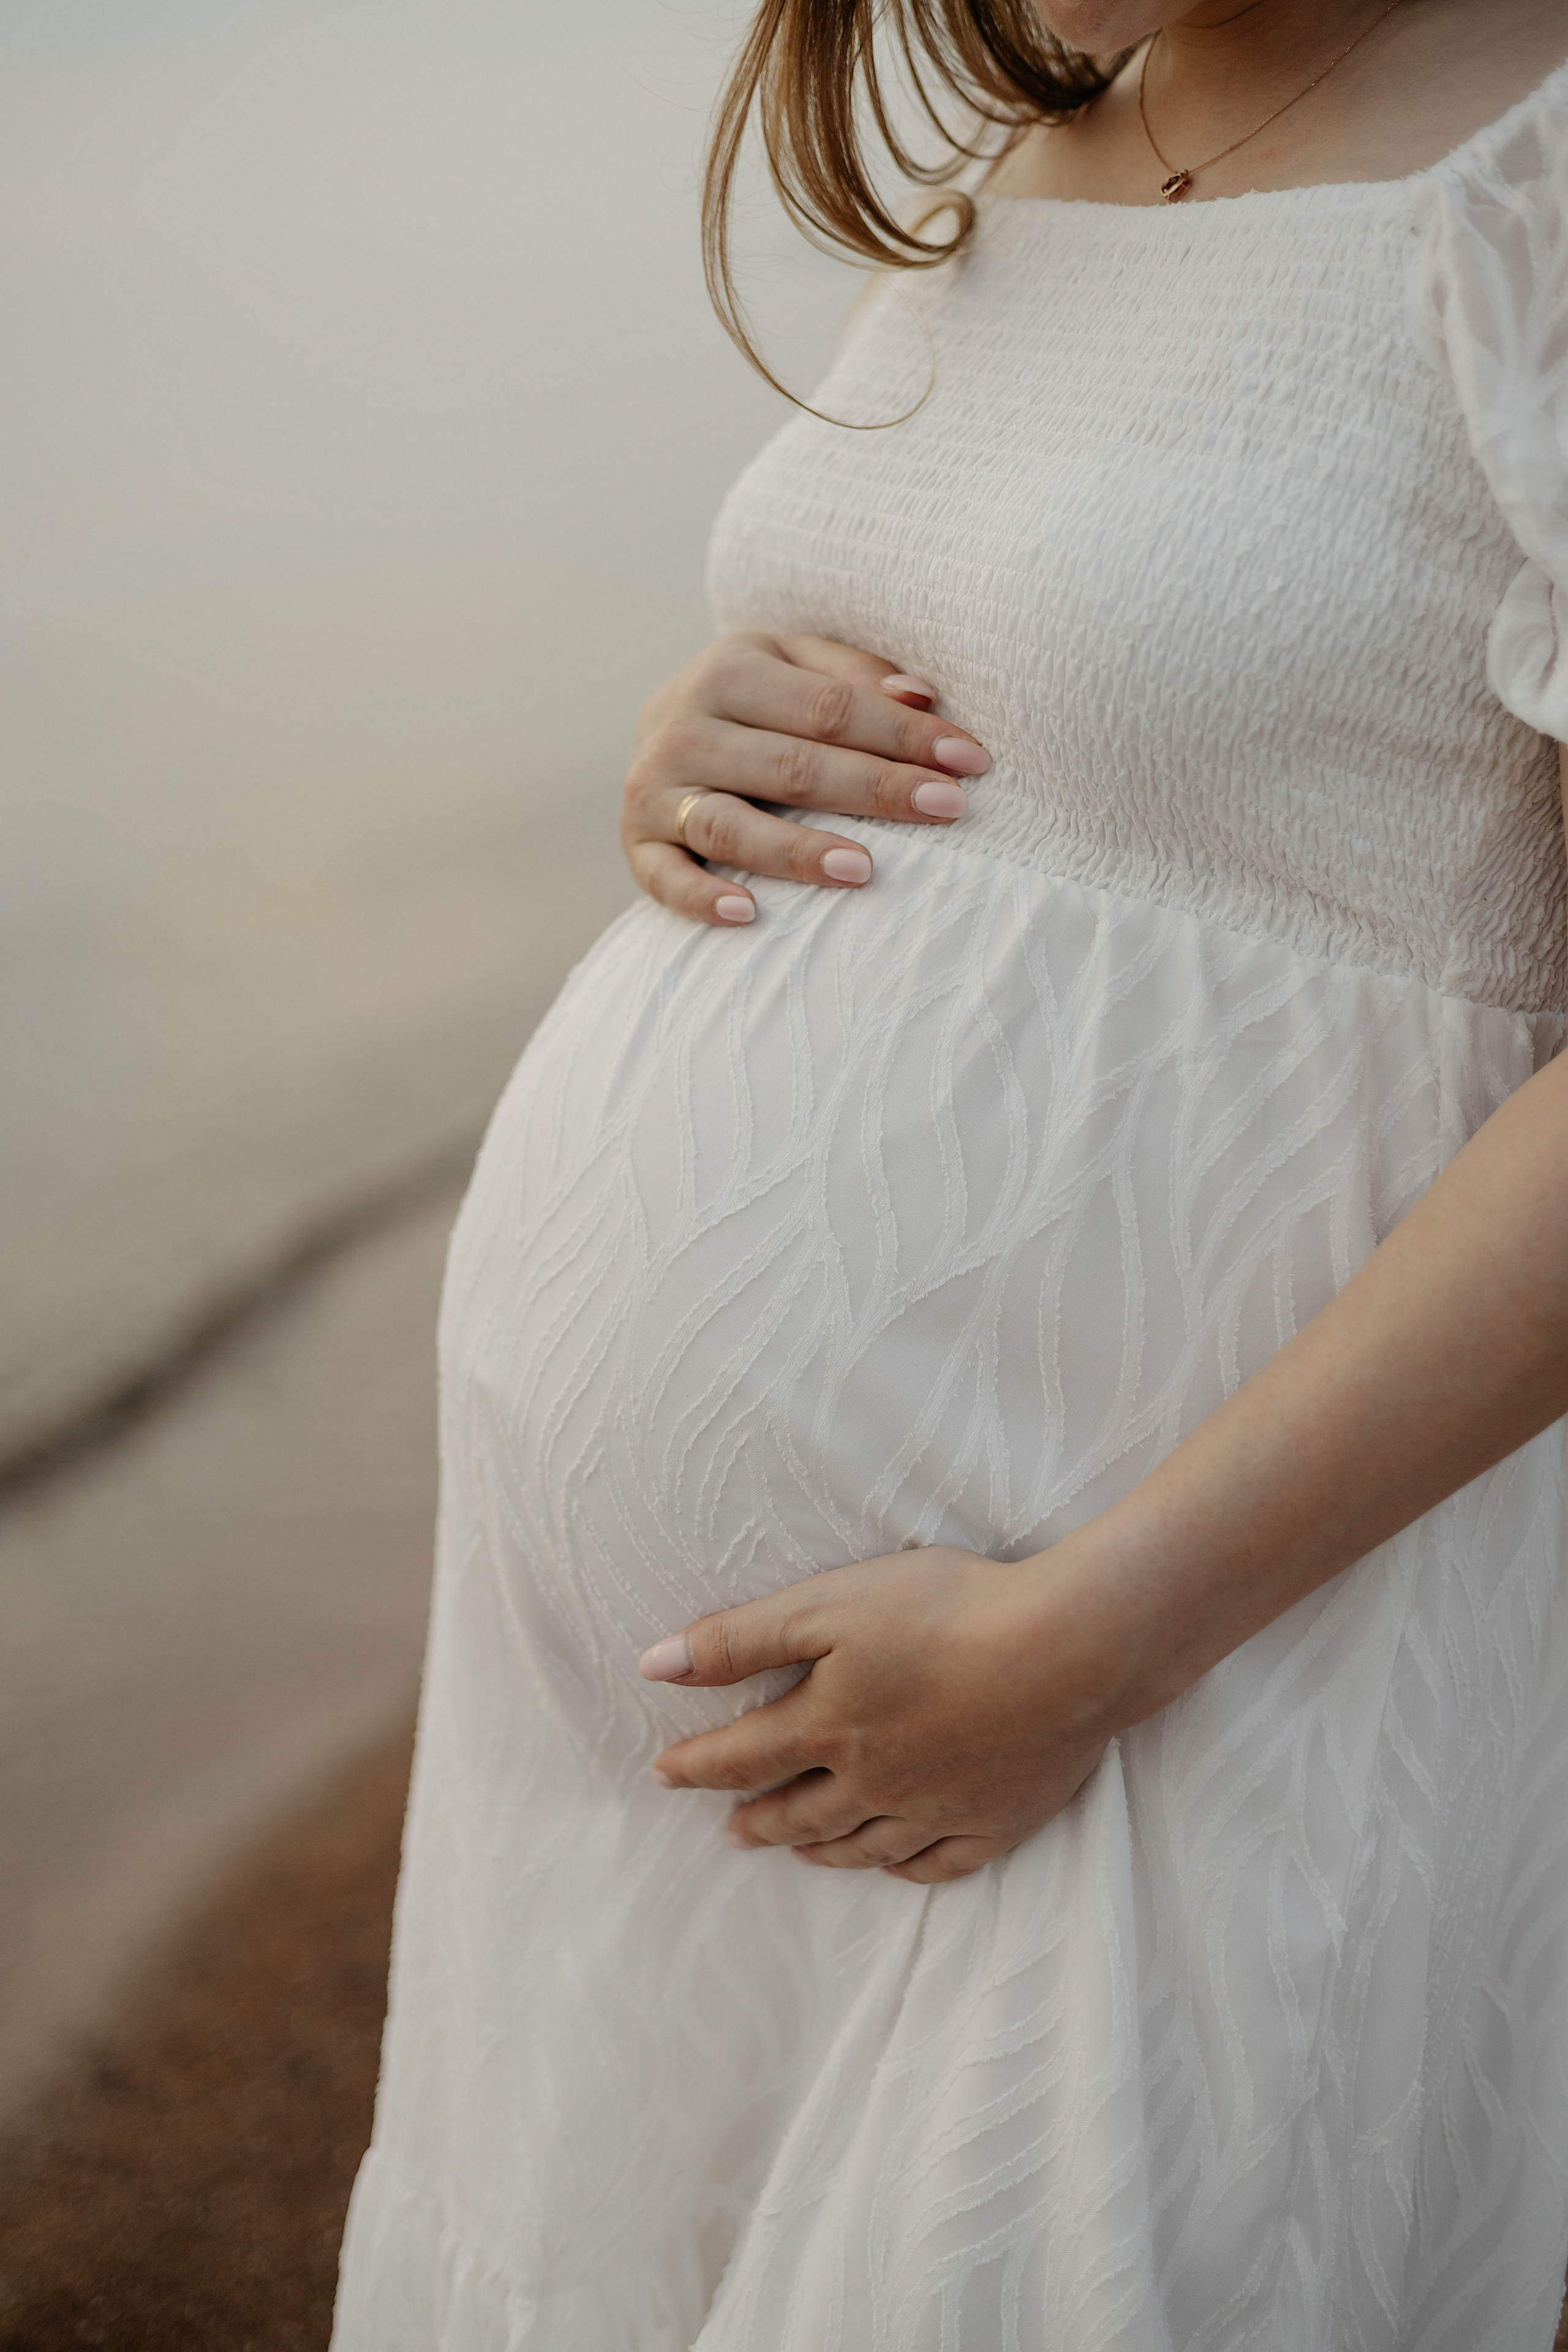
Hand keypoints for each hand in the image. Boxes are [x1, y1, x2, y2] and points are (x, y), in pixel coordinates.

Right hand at [620, 632, 989, 927]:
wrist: (660, 727)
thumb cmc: (757, 702)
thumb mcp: (797, 666)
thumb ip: (856, 676)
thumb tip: (922, 696)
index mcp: (731, 668)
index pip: (831, 707)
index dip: (904, 734)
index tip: (971, 760)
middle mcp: (684, 725)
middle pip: (792, 765)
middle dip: (876, 787)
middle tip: (949, 809)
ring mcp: (655, 788)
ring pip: (731, 825)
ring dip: (797, 850)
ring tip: (864, 870)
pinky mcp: (636, 844)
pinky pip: (666, 878)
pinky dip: (701, 897)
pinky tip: (747, 915)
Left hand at [639, 1547, 1113, 1883]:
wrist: (1071, 1649)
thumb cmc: (949, 1610)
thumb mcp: (829, 1604)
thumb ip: (739, 1638)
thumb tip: (653, 1666)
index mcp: (830, 1726)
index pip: (742, 1756)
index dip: (696, 1766)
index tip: (663, 1774)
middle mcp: (875, 1781)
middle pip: (799, 1812)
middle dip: (756, 1820)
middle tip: (731, 1830)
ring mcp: (938, 1809)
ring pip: (862, 1845)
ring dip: (820, 1849)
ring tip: (797, 1852)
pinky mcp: (997, 1820)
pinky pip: (937, 1863)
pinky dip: (903, 1867)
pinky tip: (892, 1864)